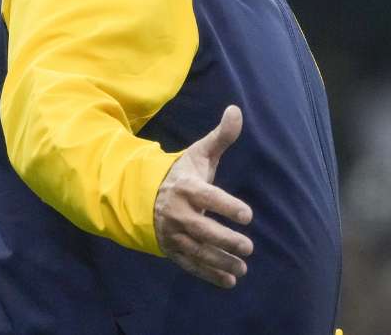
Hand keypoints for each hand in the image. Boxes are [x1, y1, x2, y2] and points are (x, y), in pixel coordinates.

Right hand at [154, 105, 253, 287]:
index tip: (247, 215)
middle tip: (248, 246)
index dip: (227, 206)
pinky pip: (190, 264)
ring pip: (197, 251)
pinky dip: (208, 274)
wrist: (142, 195)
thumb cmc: (180, 173)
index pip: (208, 198)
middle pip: (202, 230)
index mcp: (186, 188)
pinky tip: (229, 281)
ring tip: (243, 267)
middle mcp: (177, 213)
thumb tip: (236, 109)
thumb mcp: (199, 153)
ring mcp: (172, 233)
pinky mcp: (171, 249)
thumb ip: (221, 136)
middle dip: (225, 240)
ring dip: (220, 261)